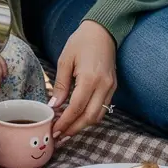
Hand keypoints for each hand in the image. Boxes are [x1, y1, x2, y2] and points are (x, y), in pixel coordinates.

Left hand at [50, 21, 116, 140]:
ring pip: (98, 116)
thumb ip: (60, 84)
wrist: (103, 31)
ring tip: (67, 130)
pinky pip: (103, 108)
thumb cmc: (81, 42)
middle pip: (89, 117)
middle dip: (74, 129)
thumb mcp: (65, 60)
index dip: (65, 122)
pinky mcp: (113, 87)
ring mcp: (110, 87)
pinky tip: (78, 118)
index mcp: (89, 78)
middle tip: (59, 136)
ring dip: (82, 126)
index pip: (76, 108)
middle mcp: (103, 85)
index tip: (54, 130)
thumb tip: (54, 105)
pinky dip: (90, 116)